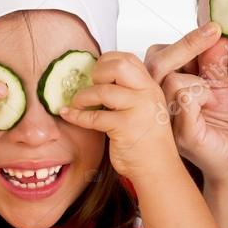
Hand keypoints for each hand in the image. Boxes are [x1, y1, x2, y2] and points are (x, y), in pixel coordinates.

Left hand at [59, 52, 178, 182]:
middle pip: (117, 66)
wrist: (158, 168)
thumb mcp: (146, 109)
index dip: (106, 61)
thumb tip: (98, 78)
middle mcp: (146, 94)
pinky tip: (69, 114)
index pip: (128, 59)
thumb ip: (130, 92)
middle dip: (97, 73)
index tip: (96, 74)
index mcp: (150, 87)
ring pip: (102, 91)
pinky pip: (93, 117)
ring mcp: (137, 110)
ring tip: (77, 104)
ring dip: (82, 97)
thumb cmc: (149, 142)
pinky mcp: (125, 128)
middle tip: (90, 85)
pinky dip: (76, 116)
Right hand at [145, 22, 227, 182]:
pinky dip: (202, 94)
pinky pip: (184, 95)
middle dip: (189, 43)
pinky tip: (210, 106)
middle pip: (157, 59)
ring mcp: (163, 118)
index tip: (213, 28)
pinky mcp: (179, 132)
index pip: (160, 53)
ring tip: (212, 97)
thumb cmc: (221, 125)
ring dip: (199, 80)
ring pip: (170, 77)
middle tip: (215, 32)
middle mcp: (156, 101)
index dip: (186, 40)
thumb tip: (217, 31)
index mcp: (162, 87)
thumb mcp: (220, 85)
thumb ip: (214, 61)